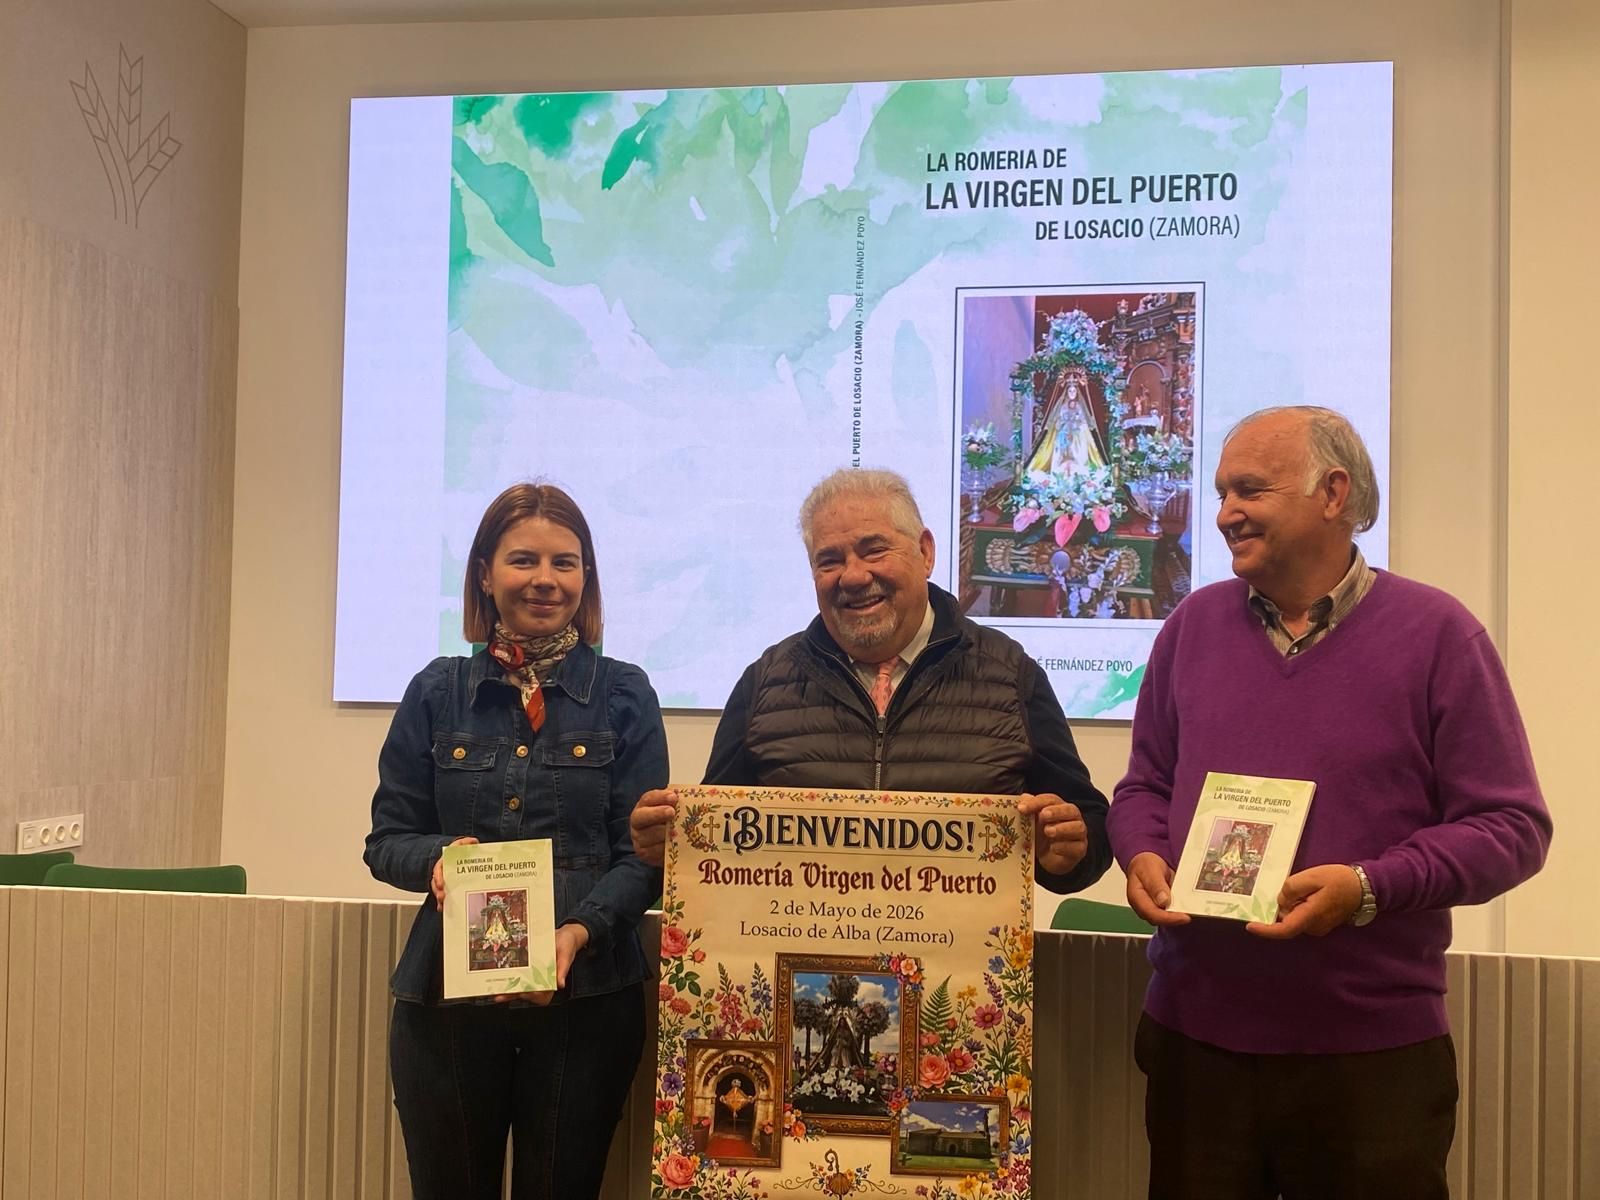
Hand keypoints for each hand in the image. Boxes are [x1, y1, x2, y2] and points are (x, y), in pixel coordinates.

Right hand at [430, 836, 478, 909]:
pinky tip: (443, 909)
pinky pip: (443, 896)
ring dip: (440, 898)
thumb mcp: (461, 845)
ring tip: (443, 905)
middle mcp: (441, 873)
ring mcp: (443, 881)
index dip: (439, 877)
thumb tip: (474, 841)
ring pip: (439, 891)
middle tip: (442, 897)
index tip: (441, 884)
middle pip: (437, 883)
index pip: (438, 870)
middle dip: (439, 891)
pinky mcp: (447, 888)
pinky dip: (443, 903)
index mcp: (444, 863)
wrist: (454, 856)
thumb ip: (466, 843)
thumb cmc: (458, 852)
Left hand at [497, 922, 589, 1005]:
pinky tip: (498, 979)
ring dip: (508, 992)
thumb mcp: (567, 955)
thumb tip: (561, 984)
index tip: (528, 992)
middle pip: (527, 993)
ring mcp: (533, 975)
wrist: (563, 933)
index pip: (543, 995)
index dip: (535, 996)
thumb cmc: (567, 944)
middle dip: (515, 995)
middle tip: (503, 995)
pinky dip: (508, 979)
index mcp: (553, 980)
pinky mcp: (527, 967)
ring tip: (497, 992)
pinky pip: (517, 975)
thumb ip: (563, 969)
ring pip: (520, 987)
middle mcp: (541, 980)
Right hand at [629, 788, 678, 866]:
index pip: (649, 798)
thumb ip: (674, 802)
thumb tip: (683, 796)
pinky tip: (674, 845)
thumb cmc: (668, 821)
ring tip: (676, 832)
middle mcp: (637, 822)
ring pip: (648, 836)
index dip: (660, 797)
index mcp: (644, 806)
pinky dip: (665, 848)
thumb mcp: (670, 808)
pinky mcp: (644, 854)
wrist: (662, 842)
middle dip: (657, 813)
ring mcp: (639, 838)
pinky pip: (654, 852)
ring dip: (663, 834)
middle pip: (642, 817)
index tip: (673, 797)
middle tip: (671, 812)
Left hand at [1018, 793, 1087, 875]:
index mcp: (1059, 806)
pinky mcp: (1080, 849)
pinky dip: (1065, 847)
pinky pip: (1077, 847)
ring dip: (1063, 828)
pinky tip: (1053, 847)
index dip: (1036, 802)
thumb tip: (1021, 799)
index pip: (1050, 800)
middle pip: (1070, 810)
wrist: (1049, 857)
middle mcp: (1072, 818)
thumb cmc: (1041, 834)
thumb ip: (1028, 809)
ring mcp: (1079, 834)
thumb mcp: (1032, 822)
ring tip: (1048, 831)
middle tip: (1043, 815)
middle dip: (1056, 812)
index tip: (1021, 809)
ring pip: (1078, 827)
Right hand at [1125, 851, 1189, 926]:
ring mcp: (1151, 909)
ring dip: (1177, 916)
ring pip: (1165, 919)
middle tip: (1190, 915)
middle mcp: (1142, 906)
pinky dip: (1178, 911)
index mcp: (1136, 897)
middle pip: (1159, 919)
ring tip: (1191, 912)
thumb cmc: (1144, 865)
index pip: (1151, 913)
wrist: (1146, 863)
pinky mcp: (1159, 908)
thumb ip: (1156, 885)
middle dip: (1175, 919)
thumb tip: (1163, 901)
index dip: (1168, 918)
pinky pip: (1169, 913)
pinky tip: (1187, 907)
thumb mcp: (1150, 870)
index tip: (1184, 917)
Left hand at [1247, 864, 1362, 939]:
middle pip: (1287, 922)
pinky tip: (1306, 891)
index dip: (1266, 930)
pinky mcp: (1321, 923)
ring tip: (1305, 886)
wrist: (1364, 887)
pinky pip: (1302, 917)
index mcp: (1311, 916)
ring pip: (1294, 918)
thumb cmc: (1338, 880)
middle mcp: (1314, 927)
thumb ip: (1292, 889)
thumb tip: (1280, 902)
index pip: (1285, 930)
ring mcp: (1318, 927)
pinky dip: (1297, 906)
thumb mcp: (1312, 877)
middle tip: (1289, 887)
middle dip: (1279, 908)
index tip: (1250, 926)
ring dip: (1290, 905)